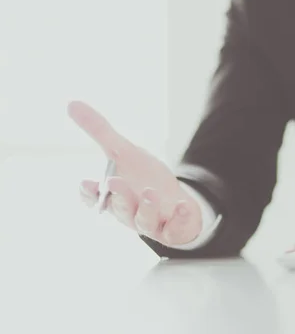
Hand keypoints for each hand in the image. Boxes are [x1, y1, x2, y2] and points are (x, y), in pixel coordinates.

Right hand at [69, 101, 202, 246]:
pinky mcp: (175, 229)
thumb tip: (72, 104)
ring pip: (145, 220)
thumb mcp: (126, 152)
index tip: (86, 183)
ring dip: (147, 207)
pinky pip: (177, 228)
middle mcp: (130, 212)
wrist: (176, 202)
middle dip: (119, 196)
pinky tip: (182, 206)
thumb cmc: (145, 179)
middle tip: (115, 182)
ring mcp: (153, 222)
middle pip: (121, 208)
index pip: (95, 199)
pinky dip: (180, 218)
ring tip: (150, 192)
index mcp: (114, 196)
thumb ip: (101, 132)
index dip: (89, 194)